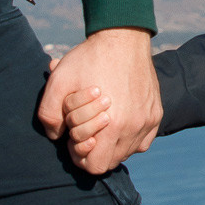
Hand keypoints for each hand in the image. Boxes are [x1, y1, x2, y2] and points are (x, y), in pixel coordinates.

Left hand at [37, 28, 161, 171]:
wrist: (122, 37)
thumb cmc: (89, 59)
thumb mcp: (59, 82)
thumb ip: (48, 115)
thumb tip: (57, 136)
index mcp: (112, 126)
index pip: (95, 167)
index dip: (79, 156)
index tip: (74, 137)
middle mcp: (134, 128)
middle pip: (111, 162)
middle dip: (94, 150)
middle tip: (85, 129)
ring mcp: (148, 122)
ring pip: (127, 152)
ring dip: (112, 144)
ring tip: (101, 122)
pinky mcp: (155, 114)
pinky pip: (143, 141)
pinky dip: (129, 137)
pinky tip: (119, 120)